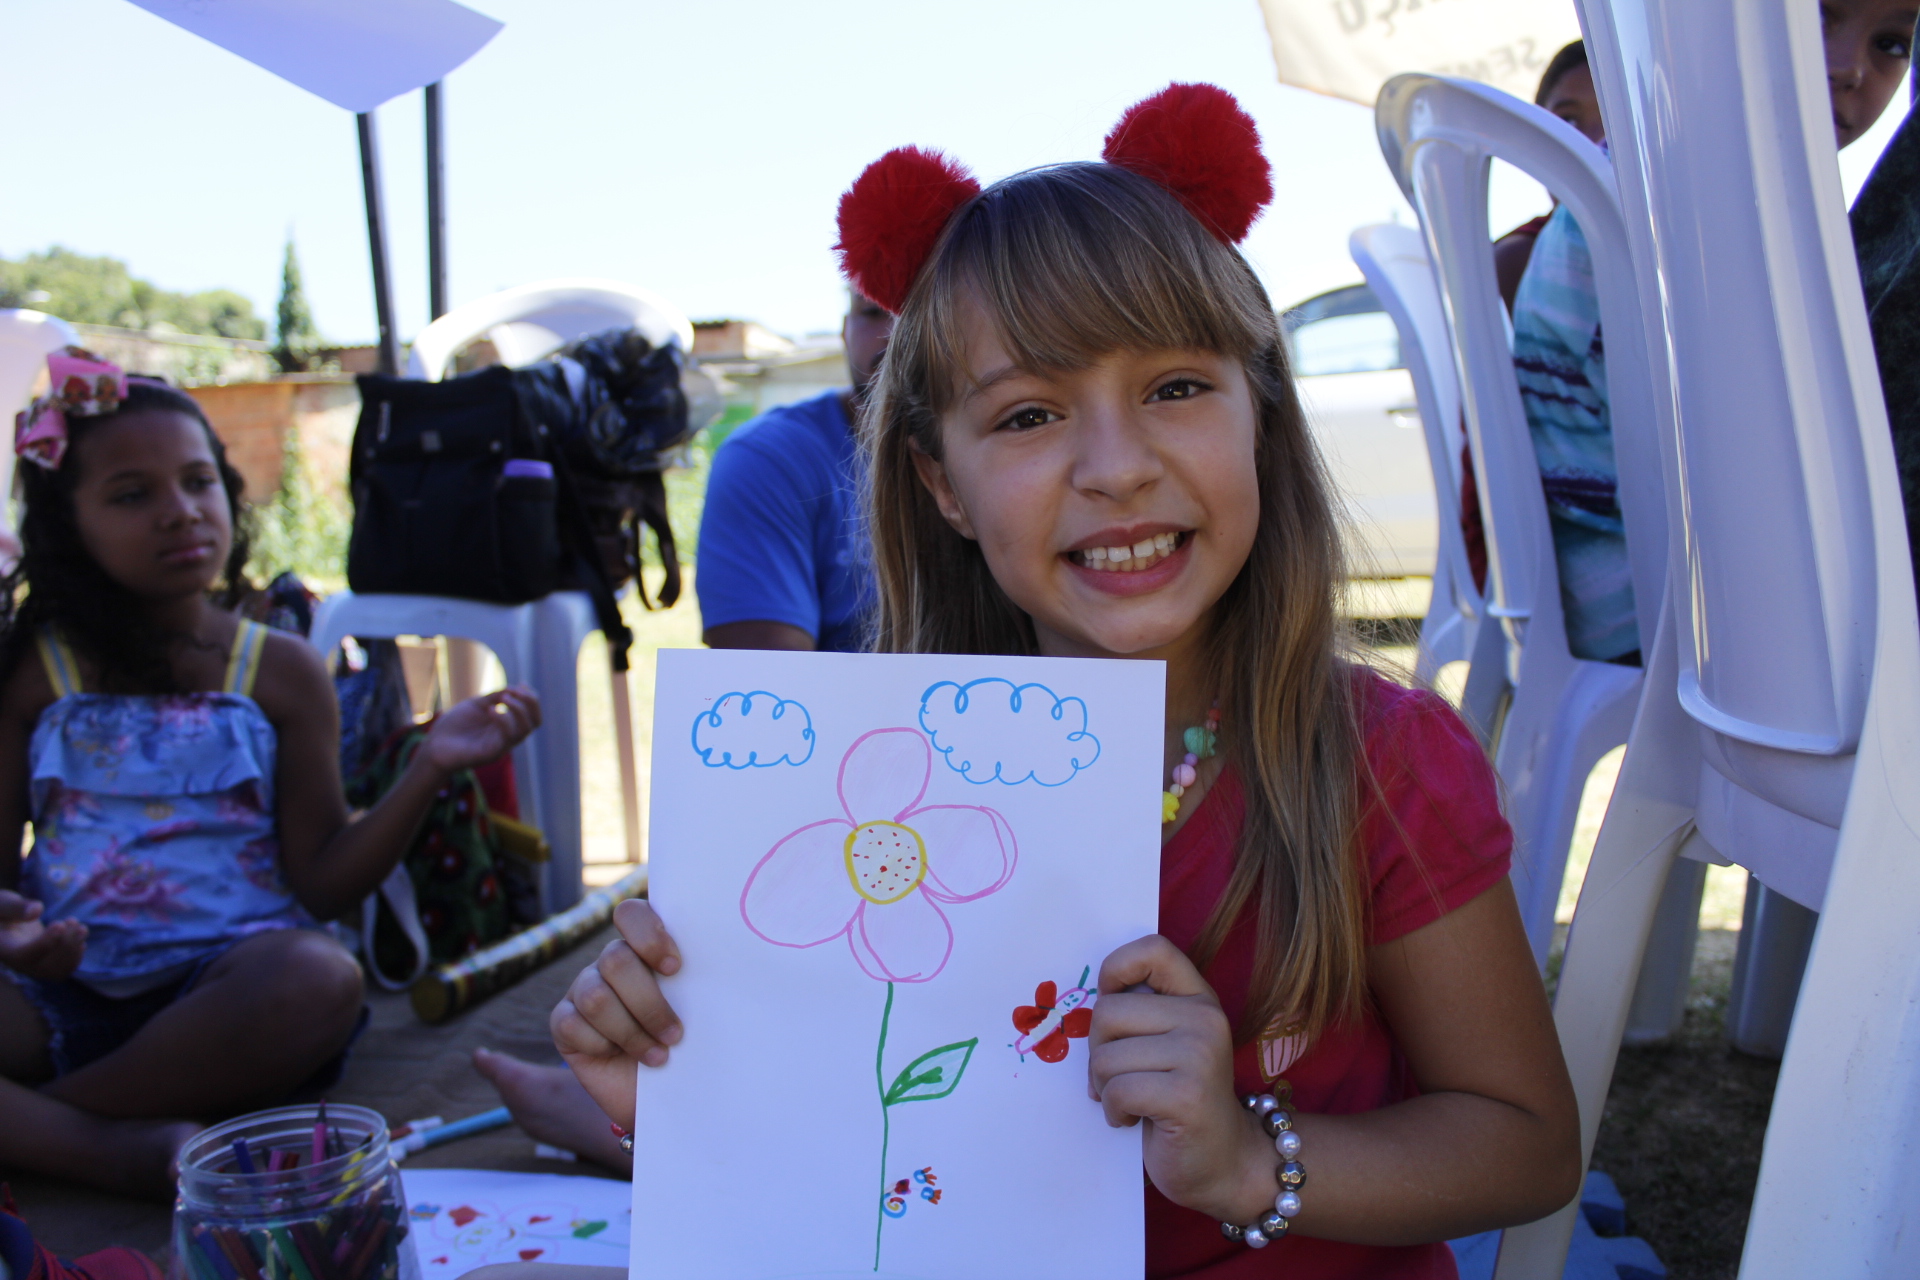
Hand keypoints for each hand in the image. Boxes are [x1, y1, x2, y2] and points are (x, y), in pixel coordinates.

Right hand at [0, 889, 85, 981]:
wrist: (3, 920)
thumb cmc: (1, 910)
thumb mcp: (3, 904)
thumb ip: (16, 907)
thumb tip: (37, 910)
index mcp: (3, 948)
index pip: (24, 956)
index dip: (45, 943)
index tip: (59, 924)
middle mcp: (17, 963)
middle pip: (44, 967)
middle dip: (65, 944)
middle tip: (71, 920)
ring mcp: (32, 966)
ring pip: (58, 971)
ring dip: (74, 948)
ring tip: (78, 926)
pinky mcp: (45, 964)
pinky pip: (64, 969)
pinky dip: (77, 953)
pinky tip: (78, 934)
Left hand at [421, 687, 541, 774]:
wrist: (433, 746)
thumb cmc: (453, 727)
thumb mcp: (476, 705)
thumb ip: (494, 698)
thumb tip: (513, 688)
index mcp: (505, 724)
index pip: (530, 713)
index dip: (531, 697)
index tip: (522, 683)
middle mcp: (507, 736)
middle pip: (535, 722)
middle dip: (532, 703)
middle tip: (518, 690)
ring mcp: (501, 746)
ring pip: (525, 729)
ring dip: (519, 709)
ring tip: (504, 697)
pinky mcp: (492, 753)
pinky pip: (507, 737)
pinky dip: (503, 720)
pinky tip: (490, 710)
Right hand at [551, 899, 683, 1130]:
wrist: (669, 1095)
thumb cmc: (692, 1047)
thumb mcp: (702, 1011)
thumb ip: (702, 982)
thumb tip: (730, 966)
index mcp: (646, 948)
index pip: (632, 914)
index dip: (649, 936)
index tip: (675, 969)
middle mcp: (611, 962)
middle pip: (616, 959)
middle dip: (649, 1003)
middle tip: (676, 1034)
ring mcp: (583, 988)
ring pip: (596, 996)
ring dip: (632, 1031)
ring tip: (658, 1055)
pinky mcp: (564, 1022)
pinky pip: (573, 1024)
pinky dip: (602, 1045)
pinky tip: (619, 1057)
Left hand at [1086, 935, 1271, 1221]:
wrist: (1225, 1161)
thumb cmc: (1180, 1099)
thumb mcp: (1165, 1043)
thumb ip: (1138, 1014)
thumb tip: (1085, 1001)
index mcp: (1197, 998)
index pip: (1153, 949)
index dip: (1116, 970)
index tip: (1111, 1003)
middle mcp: (1205, 1018)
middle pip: (1108, 1012)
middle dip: (1098, 1051)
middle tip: (1117, 1077)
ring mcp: (1200, 1055)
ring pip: (1107, 1056)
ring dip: (1105, 1087)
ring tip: (1131, 1102)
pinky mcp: (1187, 1095)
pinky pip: (1118, 1090)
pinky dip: (1114, 1110)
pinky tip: (1134, 1120)